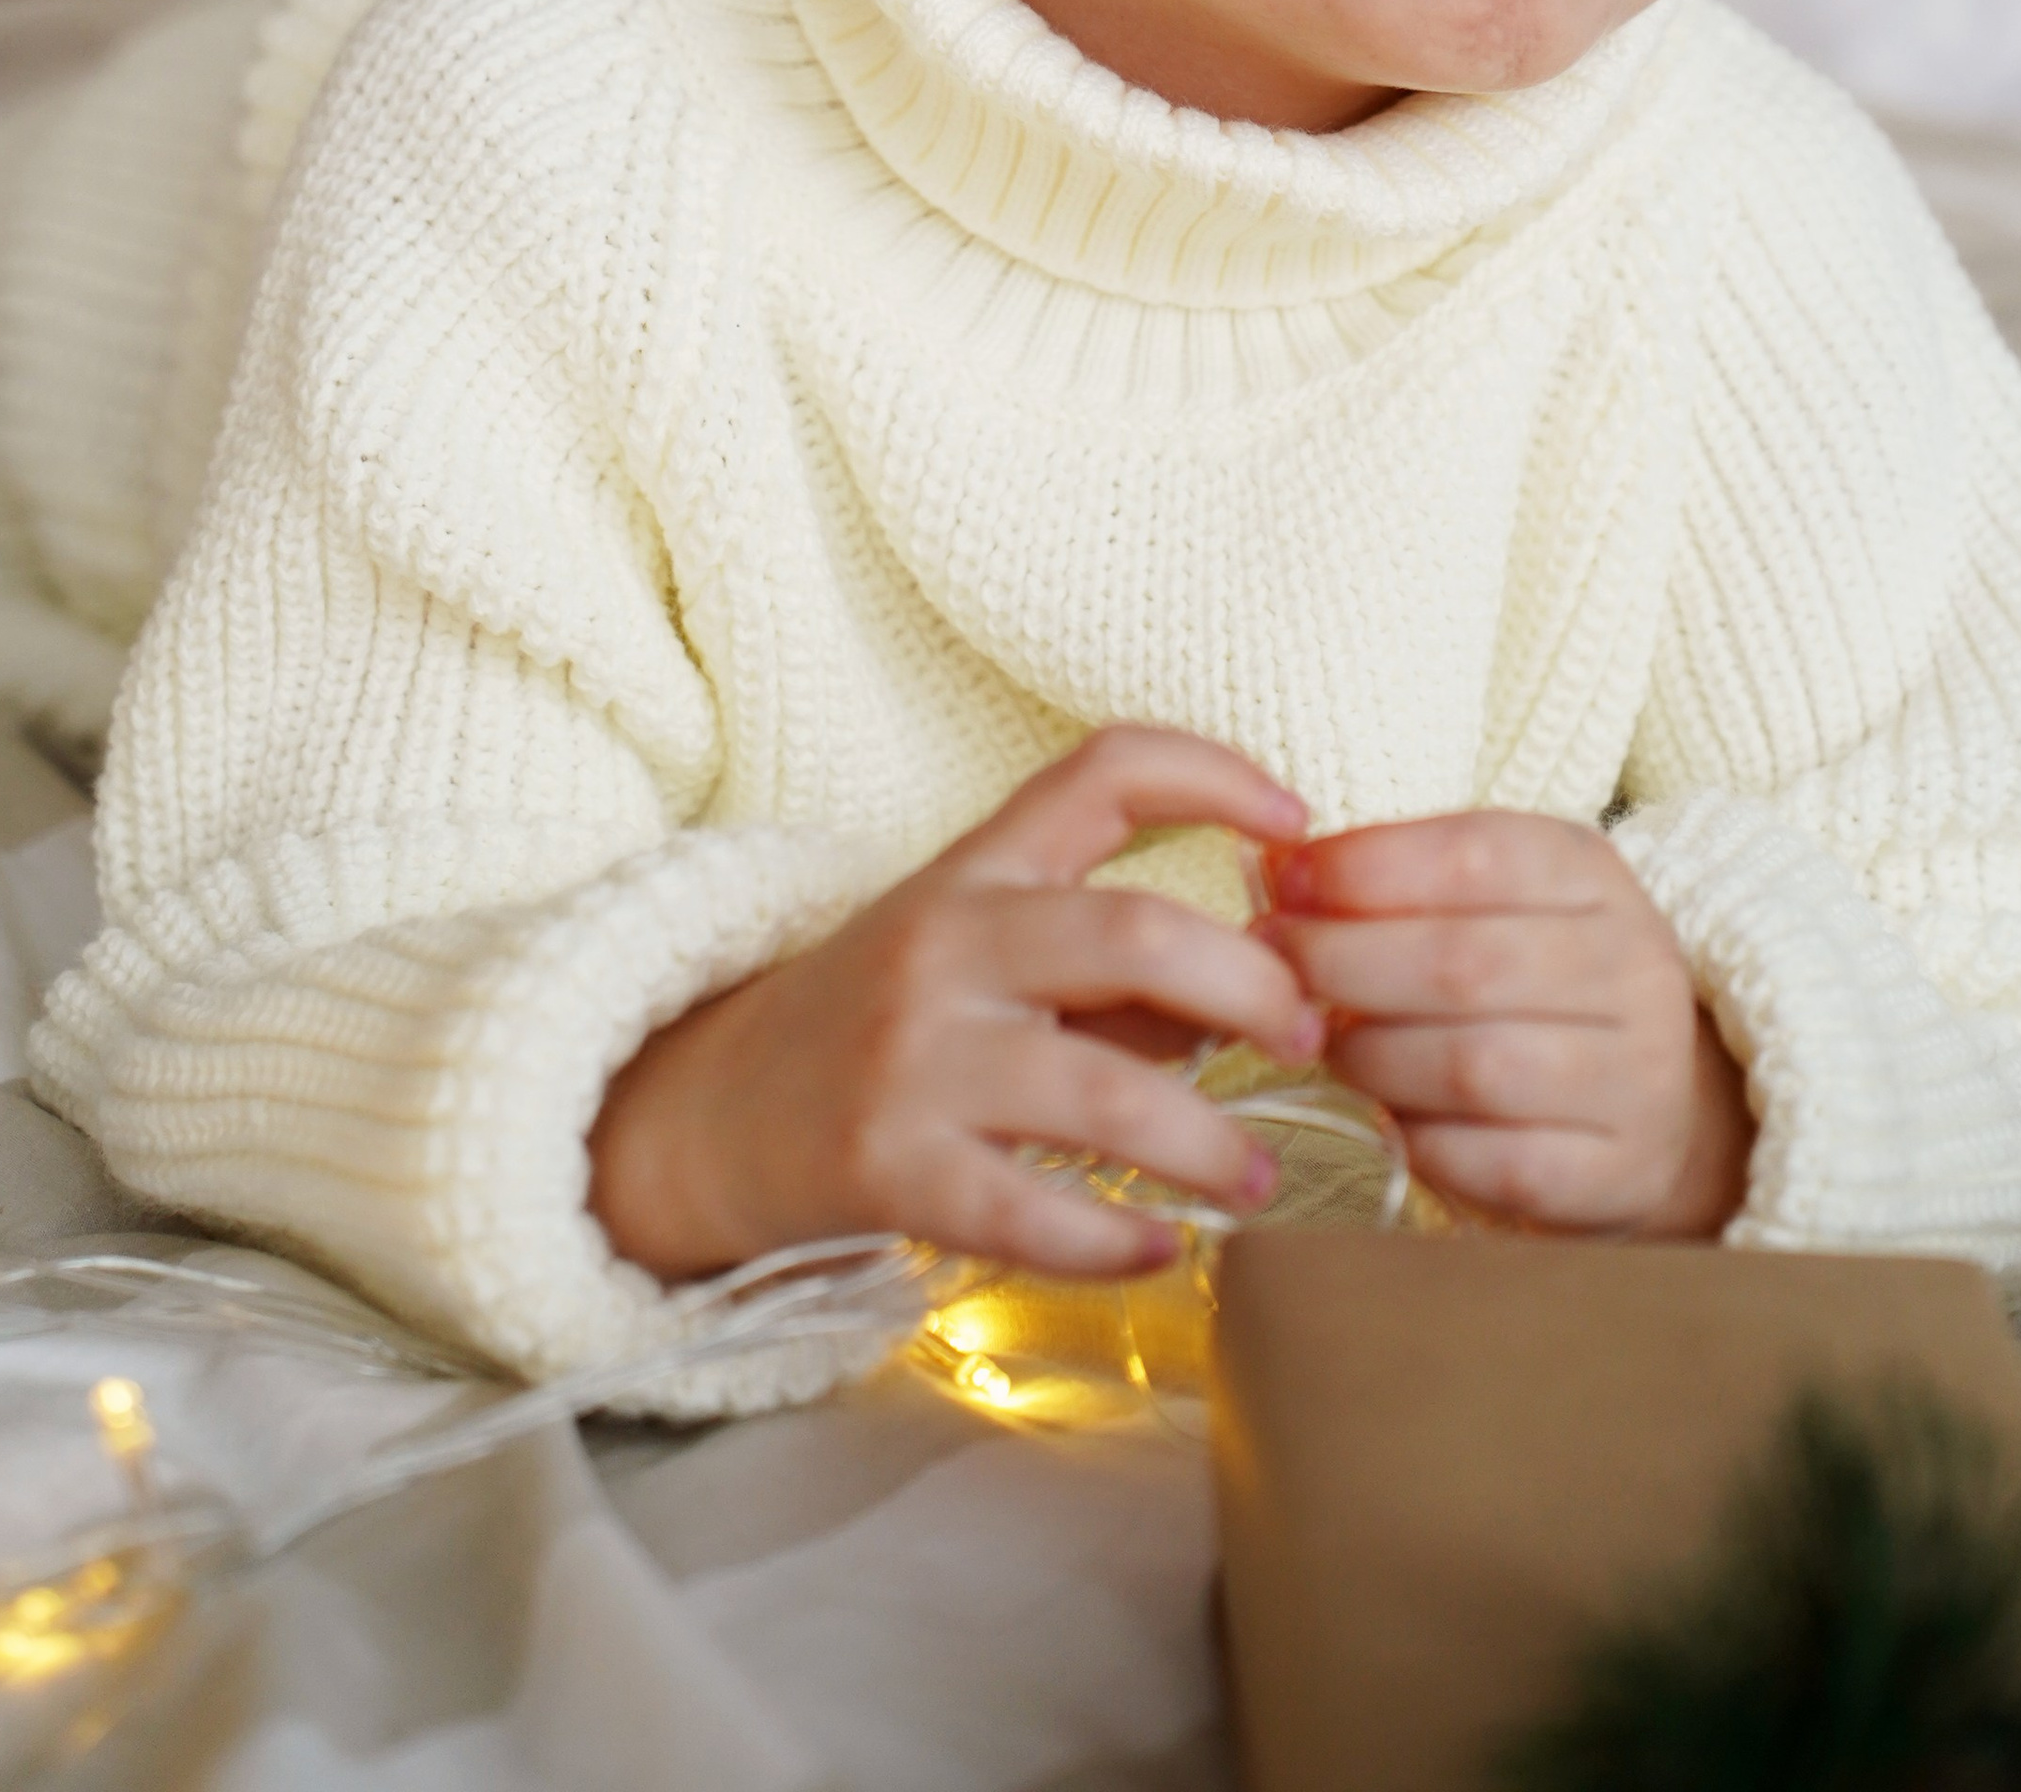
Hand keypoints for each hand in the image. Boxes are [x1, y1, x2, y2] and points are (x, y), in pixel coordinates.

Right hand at [588, 727, 1323, 1283]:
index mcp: (977, 868)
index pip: (1101, 772)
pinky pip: (1027, 1213)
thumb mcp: (985, 956)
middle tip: (1308, 1037)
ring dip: (1207, 1141)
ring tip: (1260, 1179)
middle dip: (1252, 986)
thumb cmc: (887, 1024)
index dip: (1212, 775)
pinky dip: (1113, 1239)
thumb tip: (1261, 999)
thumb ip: (1113, 971)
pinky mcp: (889, 1170)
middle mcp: (948, 943)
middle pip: (1133, 933)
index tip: (1299, 822)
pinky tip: (1162, 1249)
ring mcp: (915, 1058)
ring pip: (1100, 1091)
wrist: (713, 1114)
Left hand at [1257, 810, 1753, 1236]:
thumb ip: (1404, 880)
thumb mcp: (1497, 897)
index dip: (1367, 868)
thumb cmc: (1538, 979)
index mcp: (1594, 876)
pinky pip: (1497, 1163)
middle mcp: (1634, 969)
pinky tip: (1387, 1116)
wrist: (1663, 1097)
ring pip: (1473, 1068)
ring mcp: (1639, 1079)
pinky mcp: (1622, 1175)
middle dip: (1343, 963)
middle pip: (1464, 964)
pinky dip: (1422, 1140)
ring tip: (1323, 1042)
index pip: (1478, 855)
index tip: (1286, 882)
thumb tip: (1284, 875)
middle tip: (1276, 965)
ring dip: (1371, 1056)